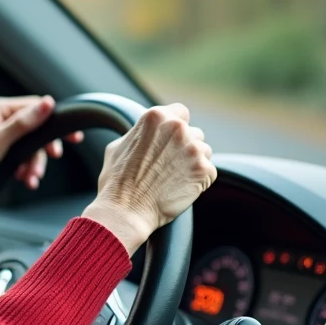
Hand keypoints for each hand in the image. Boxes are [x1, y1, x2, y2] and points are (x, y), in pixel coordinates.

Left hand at [0, 96, 82, 216]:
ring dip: (33, 163)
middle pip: (35, 129)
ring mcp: (0, 135)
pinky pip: (20, 157)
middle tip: (53, 158)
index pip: (36, 107)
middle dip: (42, 149)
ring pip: (29, 146)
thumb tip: (48, 103)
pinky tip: (25, 180)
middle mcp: (0, 118)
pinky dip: (25, 168)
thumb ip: (24, 123)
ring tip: (31, 178)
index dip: (54, 121)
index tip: (72, 136)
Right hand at [82, 104, 216, 255]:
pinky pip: (209, 171)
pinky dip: (198, 180)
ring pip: (204, 151)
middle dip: (184, 147)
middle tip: (168, 166)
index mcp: (155, 117)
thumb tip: (146, 133)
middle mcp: (177, 128)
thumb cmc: (116, 182)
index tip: (169, 141)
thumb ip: (138, 133)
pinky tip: (179, 188)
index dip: (175, 127)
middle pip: (193, 132)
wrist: (125, 212)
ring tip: (173, 179)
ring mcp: (192, 148)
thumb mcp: (117, 147)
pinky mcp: (204, 170)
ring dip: (193, 163)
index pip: (180, 112)